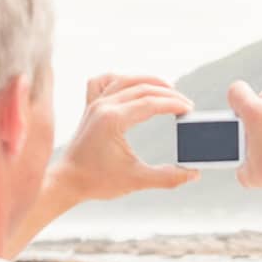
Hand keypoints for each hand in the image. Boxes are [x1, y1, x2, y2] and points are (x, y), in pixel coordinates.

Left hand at [53, 74, 198, 200]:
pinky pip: (104, 81)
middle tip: (185, 104)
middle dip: (167, 93)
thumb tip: (193, 174)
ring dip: (148, 81)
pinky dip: (120, 79)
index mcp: (113, 120)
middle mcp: (103, 106)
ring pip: (125, 79)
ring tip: (168, 89)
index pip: (150, 103)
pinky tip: (132, 86)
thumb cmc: (98, 181)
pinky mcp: (90, 107)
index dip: (173, 104)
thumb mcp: (137, 181)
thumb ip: (168, 177)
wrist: (68, 181)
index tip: (189, 110)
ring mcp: (94, 104)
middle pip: (141, 88)